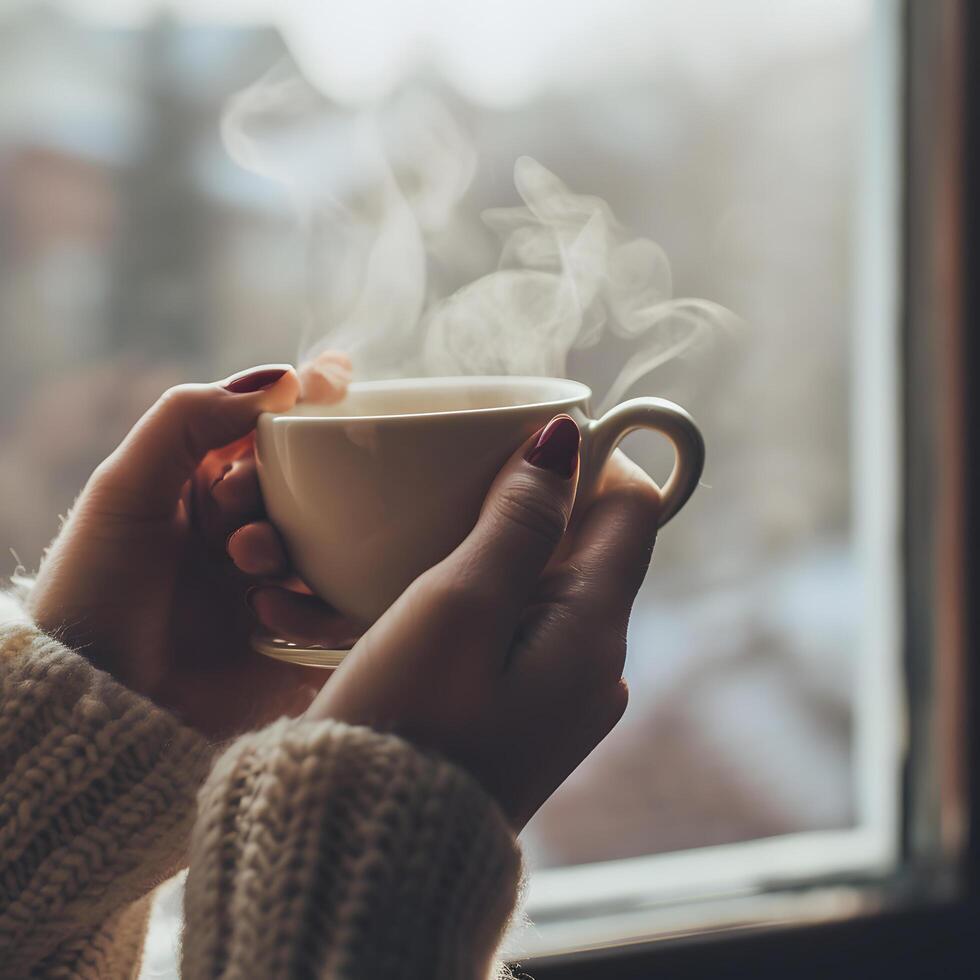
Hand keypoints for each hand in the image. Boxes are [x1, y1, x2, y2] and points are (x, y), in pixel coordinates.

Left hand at [27, 358, 354, 738]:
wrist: (97, 701)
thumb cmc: (97, 588)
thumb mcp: (124, 488)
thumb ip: (188, 418)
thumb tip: (281, 379)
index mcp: (210, 482)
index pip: (276, 426)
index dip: (312, 399)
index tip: (334, 382)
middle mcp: (252, 526)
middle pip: (318, 479)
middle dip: (294, 482)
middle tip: (240, 508)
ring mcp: (280, 582)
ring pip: (338, 542)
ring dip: (298, 543)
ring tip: (246, 562)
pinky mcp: (303, 639)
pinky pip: (344, 610)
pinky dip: (312, 608)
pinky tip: (262, 617)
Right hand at [306, 415, 661, 828]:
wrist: (364, 852)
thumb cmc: (407, 723)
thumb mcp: (459, 606)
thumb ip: (519, 521)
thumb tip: (568, 440)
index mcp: (594, 633)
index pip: (633, 510)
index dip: (593, 458)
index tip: (522, 438)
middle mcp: (592, 666)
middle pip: (583, 546)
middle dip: (523, 505)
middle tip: (441, 493)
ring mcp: (554, 697)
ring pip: (536, 589)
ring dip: (482, 556)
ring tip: (400, 556)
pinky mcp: (514, 717)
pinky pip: (506, 635)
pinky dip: (466, 605)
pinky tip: (397, 610)